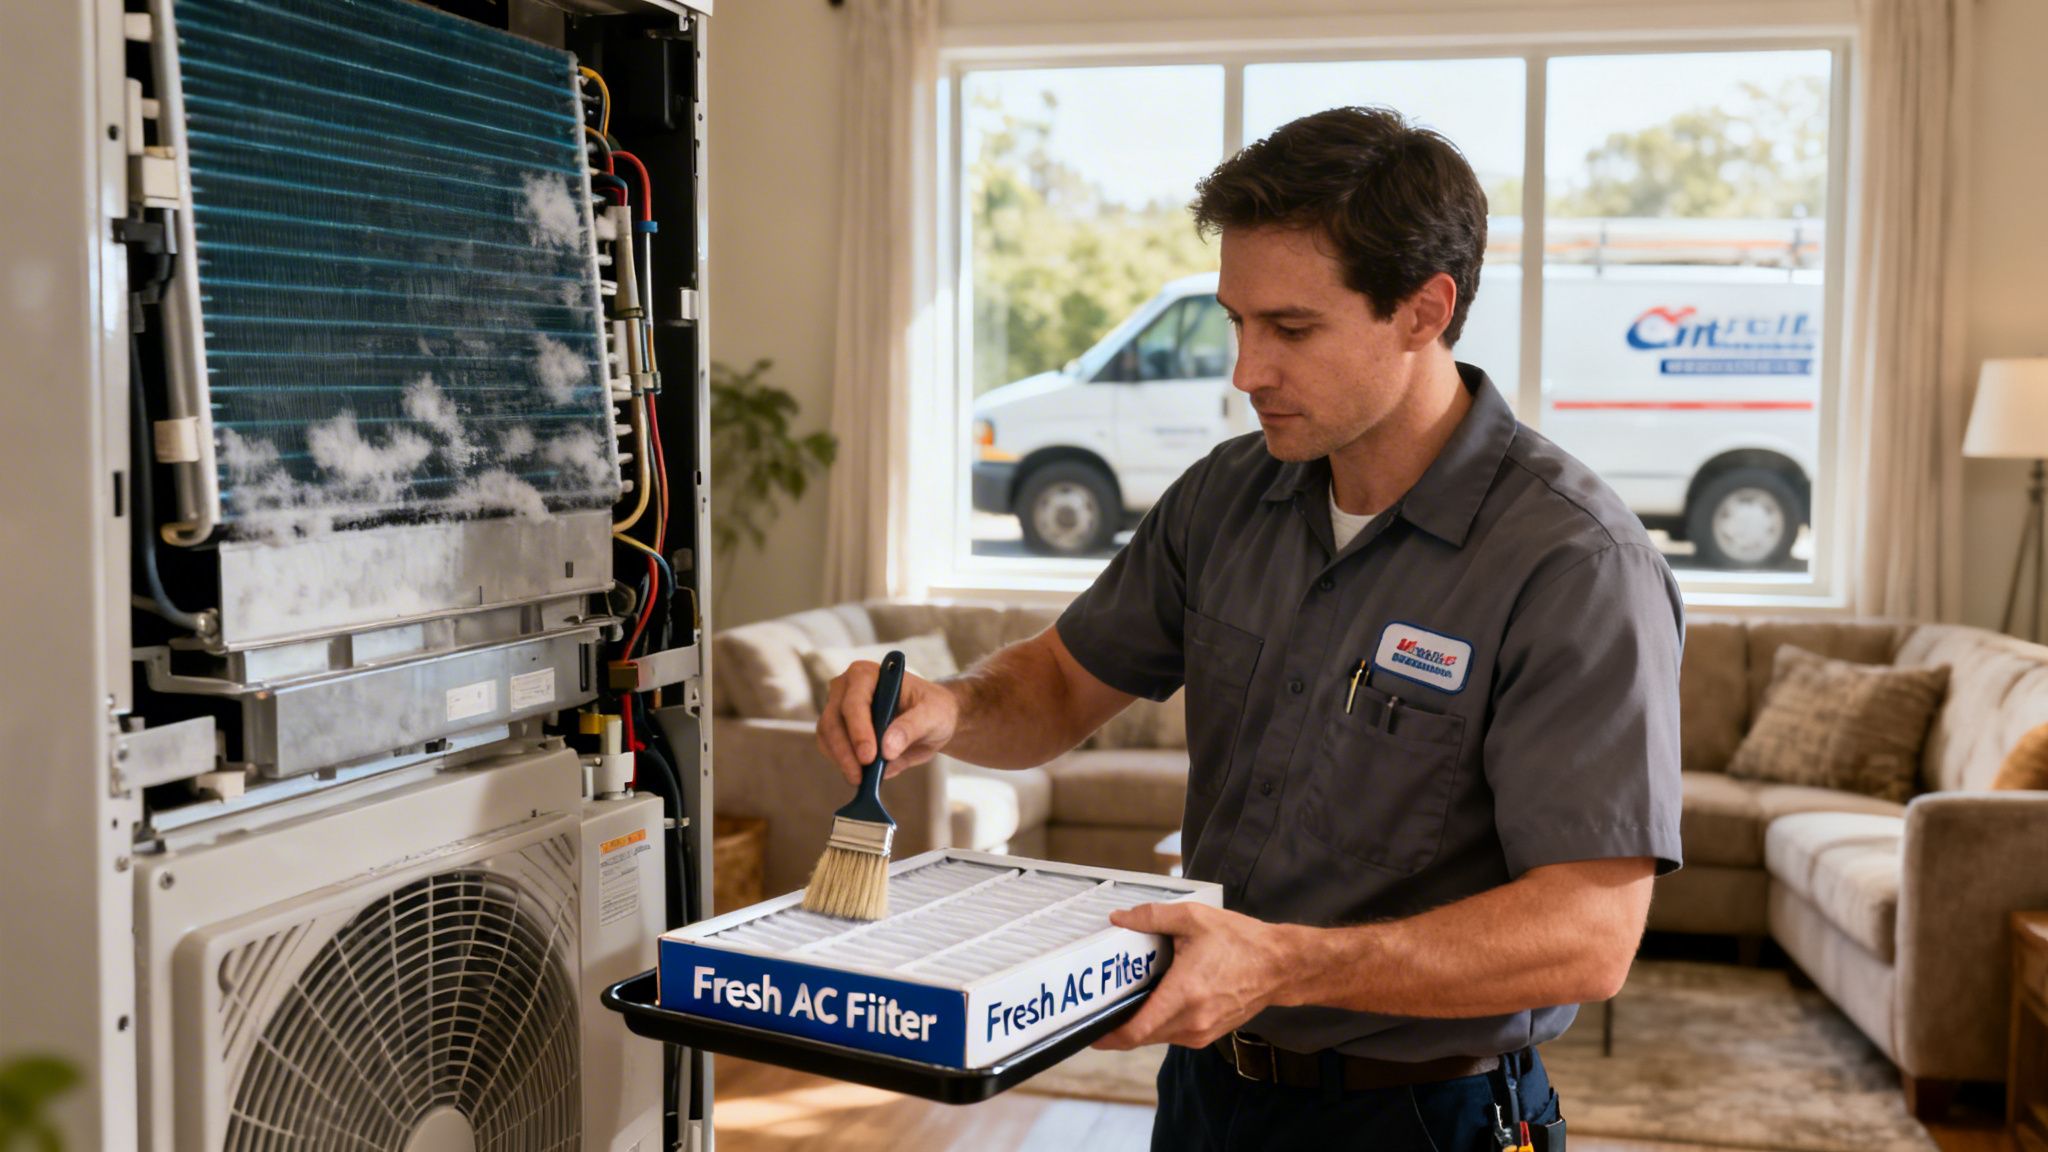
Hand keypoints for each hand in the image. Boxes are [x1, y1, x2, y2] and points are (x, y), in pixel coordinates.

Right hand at [815, 660, 960, 786]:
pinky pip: (829, 747)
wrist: (931, 719)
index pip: (855, 702)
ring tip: (861, 780)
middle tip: (861, 777)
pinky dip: (841, 762)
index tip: (869, 757)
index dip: (859, 731)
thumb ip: (911, 728)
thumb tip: (887, 749)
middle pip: (833, 720)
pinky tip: (860, 774)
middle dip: (846, 751)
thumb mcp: (933, 716)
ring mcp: (838, 706)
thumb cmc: (933, 709)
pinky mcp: (837, 727)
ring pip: (827, 735)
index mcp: (869, 674)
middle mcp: (847, 686)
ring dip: (841, 760)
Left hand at [1092, 902, 1298, 1050]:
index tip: (1089, 1031)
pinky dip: (1158, 1023)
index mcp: (1184, 995)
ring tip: (1124, 1001)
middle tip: (1099, 1009)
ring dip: (1139, 1024)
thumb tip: (1119, 918)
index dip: (1108, 1036)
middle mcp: (1191, 1021)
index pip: (1136, 1030)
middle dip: (1118, 1027)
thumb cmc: (1240, 941)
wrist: (1279, 966)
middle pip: (1142, 1036)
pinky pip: (1173, 1034)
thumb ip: (1152, 917)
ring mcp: (1201, 1032)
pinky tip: (1154, 1002)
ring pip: (1157, 1037)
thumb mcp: (1193, 919)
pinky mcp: (1208, 1035)